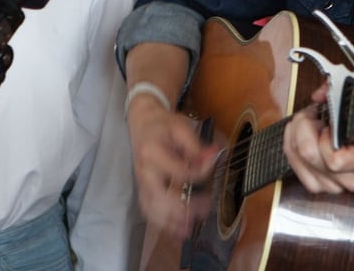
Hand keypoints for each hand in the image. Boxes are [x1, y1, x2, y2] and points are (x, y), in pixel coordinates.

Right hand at [126, 94, 217, 238]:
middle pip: (160, 196)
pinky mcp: (142, 189)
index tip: (212, 165)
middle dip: (182, 208)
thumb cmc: (163, 125)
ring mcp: (141, 182)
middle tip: (205, 209)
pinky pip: (148, 210)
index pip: (179, 171)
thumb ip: (195, 146)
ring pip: (152, 208)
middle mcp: (144, 170)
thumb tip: (212, 157)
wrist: (143, 122)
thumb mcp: (181, 127)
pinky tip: (175, 230)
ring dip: (170, 221)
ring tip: (188, 230)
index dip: (199, 173)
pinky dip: (161, 223)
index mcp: (152, 152)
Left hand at [283, 82, 353, 193]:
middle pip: (308, 154)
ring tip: (312, 125)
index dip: (325, 139)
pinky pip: (292, 162)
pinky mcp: (315, 186)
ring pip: (296, 157)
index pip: (334, 161)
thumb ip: (342, 96)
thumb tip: (318, 95)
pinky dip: (292, 144)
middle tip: (314, 116)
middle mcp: (347, 179)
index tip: (330, 126)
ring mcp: (330, 186)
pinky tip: (304, 136)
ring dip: (297, 134)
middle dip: (305, 126)